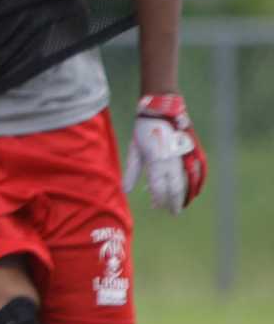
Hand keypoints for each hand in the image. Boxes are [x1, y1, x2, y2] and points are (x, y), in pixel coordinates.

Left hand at [123, 93, 205, 213]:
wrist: (162, 110)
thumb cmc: (144, 130)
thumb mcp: (134, 150)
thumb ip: (132, 172)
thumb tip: (127, 191)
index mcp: (156, 161)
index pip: (159, 186)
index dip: (159, 198)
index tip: (157, 207)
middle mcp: (171, 161)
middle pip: (175, 187)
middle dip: (174, 201)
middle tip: (173, 213)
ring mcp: (183, 155)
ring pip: (187, 180)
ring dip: (186, 194)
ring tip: (183, 205)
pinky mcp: (191, 150)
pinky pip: (198, 170)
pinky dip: (197, 182)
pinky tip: (195, 190)